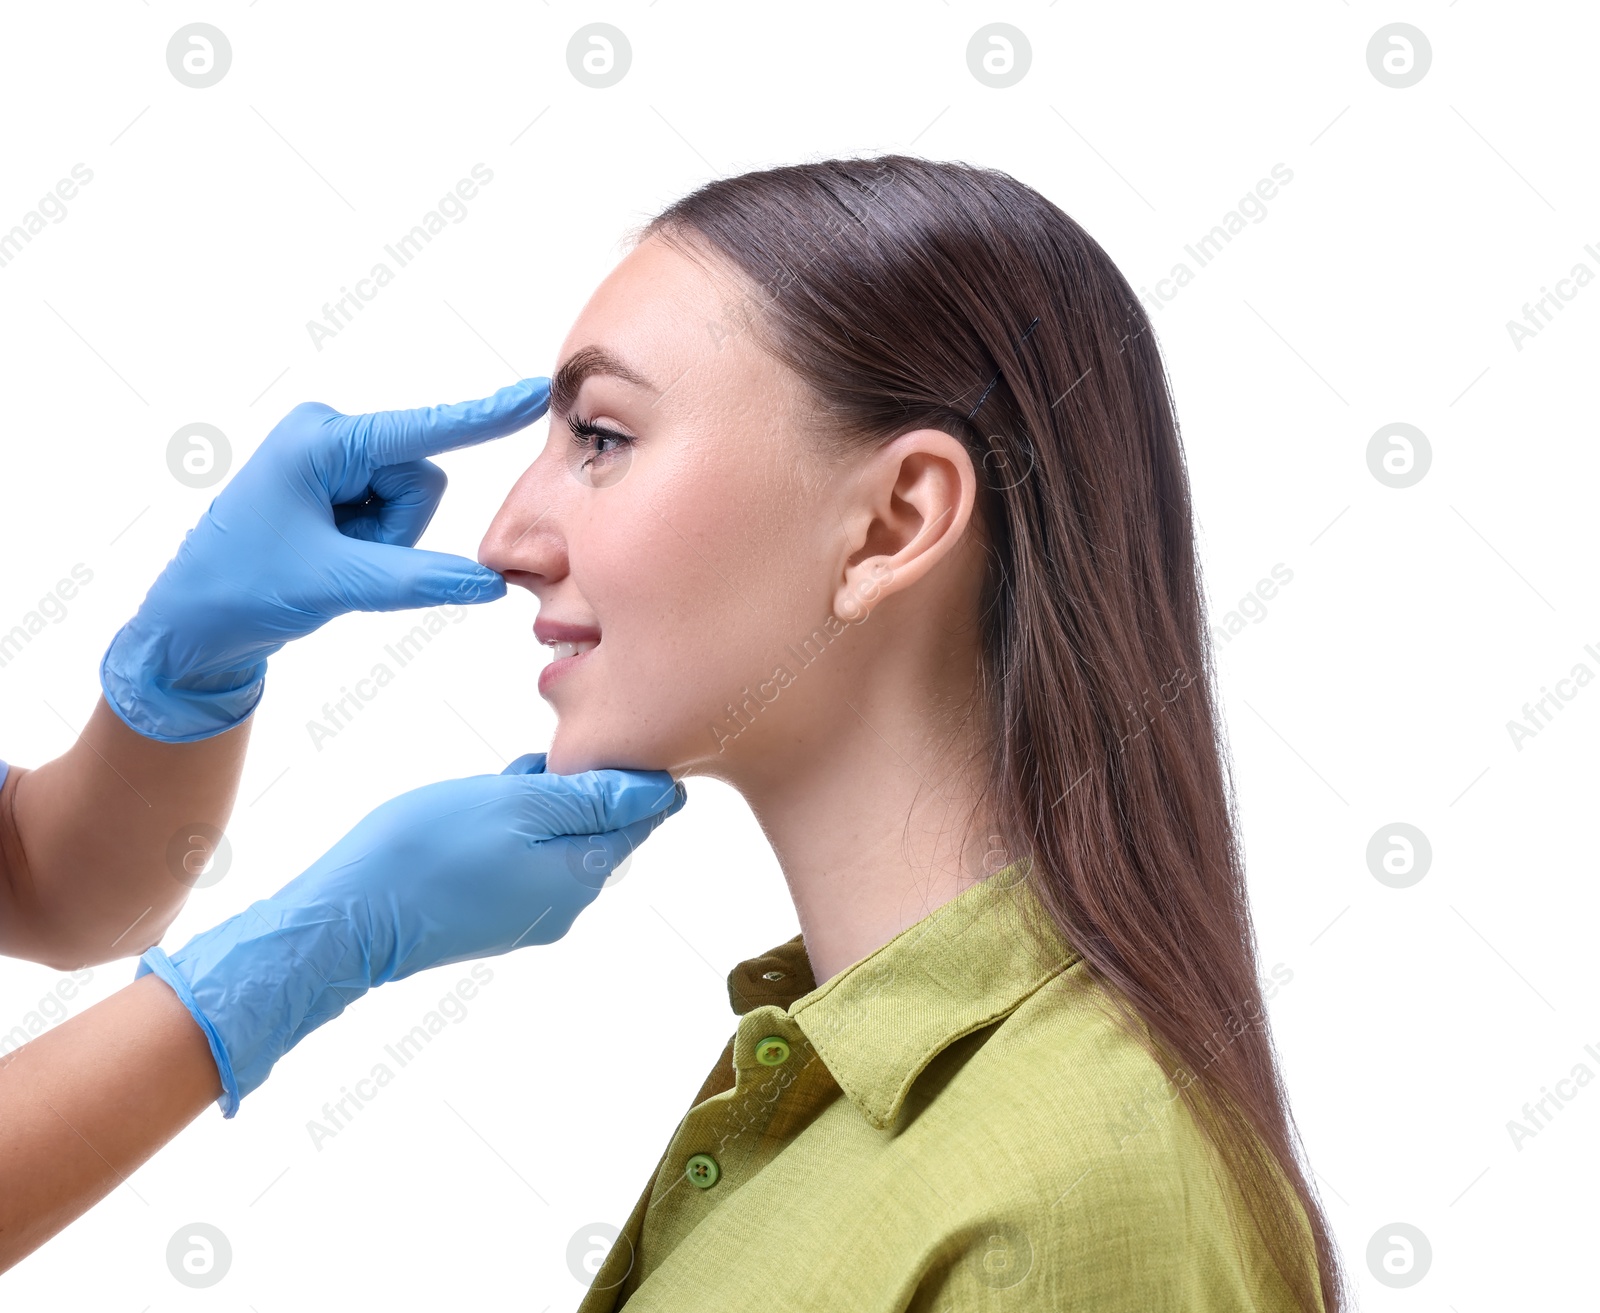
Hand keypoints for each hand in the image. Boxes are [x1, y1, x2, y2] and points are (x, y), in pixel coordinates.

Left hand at [101, 378, 551, 741]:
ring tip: (330, 560)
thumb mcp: (335, 584)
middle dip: (398, 530)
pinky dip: (376, 546)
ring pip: (412, 501)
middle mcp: (329, 437)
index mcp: (320, 441)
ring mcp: (332, 461)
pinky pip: (393, 514)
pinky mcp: (336, 486)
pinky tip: (330, 557)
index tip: (535, 392)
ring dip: (386, 543)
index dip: (483, 417)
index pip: (420, 432)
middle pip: (420, 479)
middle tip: (342, 559)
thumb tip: (489, 585)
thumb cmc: (243, 590)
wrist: (192, 624)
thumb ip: (416, 581)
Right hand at [136, 756, 686, 1115]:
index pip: (643, 816)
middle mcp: (567, 903)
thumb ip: (593, 799)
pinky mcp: (492, 912)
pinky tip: (484, 804)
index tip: (593, 736)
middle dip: (579, 782)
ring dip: (542, 798)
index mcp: (583, 876)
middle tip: (536, 757)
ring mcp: (528, 912)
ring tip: (506, 777)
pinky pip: (526, 855)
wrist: (346, 916)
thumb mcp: (519, 805)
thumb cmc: (429, 850)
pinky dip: (514, 821)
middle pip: (602, 824)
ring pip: (560, 835)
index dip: (629, 768)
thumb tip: (662, 790)